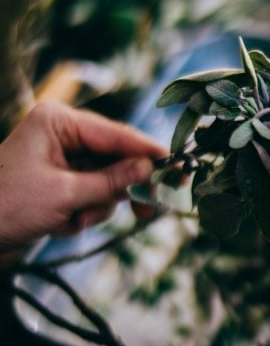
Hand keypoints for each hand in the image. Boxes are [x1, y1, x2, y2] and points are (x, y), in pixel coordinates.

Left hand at [0, 101, 165, 266]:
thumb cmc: (5, 206)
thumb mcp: (65, 194)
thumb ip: (112, 181)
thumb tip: (150, 169)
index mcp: (58, 122)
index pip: (117, 134)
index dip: (148, 153)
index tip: (176, 167)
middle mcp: (63, 136)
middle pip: (117, 159)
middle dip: (121, 188)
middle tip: (147, 210)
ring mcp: (63, 160)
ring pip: (108, 182)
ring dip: (95, 206)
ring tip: (72, 220)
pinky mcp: (62, 184)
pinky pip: (93, 196)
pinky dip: (83, 214)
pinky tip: (61, 223)